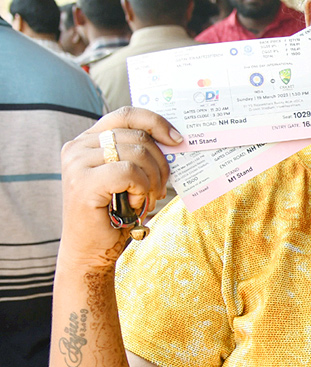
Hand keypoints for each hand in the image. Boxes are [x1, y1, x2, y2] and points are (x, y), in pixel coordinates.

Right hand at [59, 107, 181, 267]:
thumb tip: (176, 139)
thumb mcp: (128, 176)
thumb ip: (139, 153)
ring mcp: (77, 163)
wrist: (91, 251)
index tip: (177, 139)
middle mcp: (78, 146)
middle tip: (161, 188)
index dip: (156, 122)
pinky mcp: (82, 183)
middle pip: (138, 136)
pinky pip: (129, 172)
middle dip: (160, 163)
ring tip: (147, 198)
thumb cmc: (114, 213)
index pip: (127, 115)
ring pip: (137, 153)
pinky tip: (135, 204)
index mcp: (89, 139)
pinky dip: (141, 189)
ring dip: (152, 180)